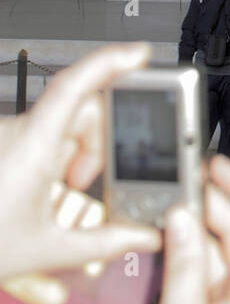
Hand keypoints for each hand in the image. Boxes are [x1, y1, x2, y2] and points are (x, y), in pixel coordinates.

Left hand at [0, 43, 162, 282]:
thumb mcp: (46, 249)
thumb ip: (102, 243)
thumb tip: (142, 236)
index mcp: (32, 147)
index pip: (75, 85)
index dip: (110, 62)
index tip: (139, 53)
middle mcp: (17, 133)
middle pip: (79, 111)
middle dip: (97, 142)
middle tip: (88, 182)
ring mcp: (7, 138)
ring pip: (60, 127)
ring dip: (75, 154)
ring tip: (67, 193)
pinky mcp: (3, 146)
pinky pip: (41, 138)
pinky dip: (55, 159)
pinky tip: (50, 193)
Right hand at [136, 155, 229, 303]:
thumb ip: (183, 266)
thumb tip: (183, 218)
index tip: (220, 165)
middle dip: (216, 205)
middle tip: (183, 184)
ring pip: (228, 258)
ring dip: (202, 232)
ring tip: (171, 211)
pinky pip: (216, 282)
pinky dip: (195, 261)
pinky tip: (172, 250)